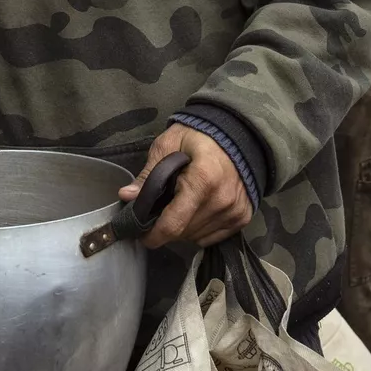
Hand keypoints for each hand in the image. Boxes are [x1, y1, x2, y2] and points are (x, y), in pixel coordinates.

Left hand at [118, 124, 253, 249]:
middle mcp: (222, 200)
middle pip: (183, 233)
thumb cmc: (198, 136)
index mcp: (202, 181)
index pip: (173, 224)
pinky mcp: (243, 217)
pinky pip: (212, 237)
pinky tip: (197, 210)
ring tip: (180, 207)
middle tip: (159, 211)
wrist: (237, 134)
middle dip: (165, 227)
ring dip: (183, 229)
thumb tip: (126, 197)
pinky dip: (199, 229)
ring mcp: (235, 211)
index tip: (141, 234)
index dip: (153, 235)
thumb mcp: (168, 145)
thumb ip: (148, 173)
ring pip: (196, 237)